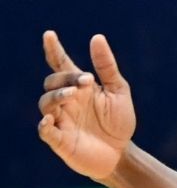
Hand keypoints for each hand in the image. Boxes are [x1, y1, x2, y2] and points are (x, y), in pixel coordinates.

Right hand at [37, 31, 137, 180]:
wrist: (121, 153)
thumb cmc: (118, 122)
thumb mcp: (118, 91)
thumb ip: (107, 66)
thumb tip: (96, 37)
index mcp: (80, 87)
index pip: (61, 65)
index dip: (54, 50)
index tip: (49, 34)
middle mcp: (67, 101)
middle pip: (52, 82)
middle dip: (64, 79)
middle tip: (86, 81)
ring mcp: (61, 120)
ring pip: (46, 103)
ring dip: (57, 95)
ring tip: (73, 93)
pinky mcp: (60, 140)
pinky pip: (45, 131)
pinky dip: (44, 125)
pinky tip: (49, 119)